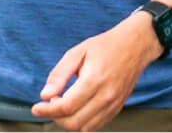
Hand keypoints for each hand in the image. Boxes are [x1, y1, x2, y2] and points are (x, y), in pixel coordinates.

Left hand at [29, 15, 163, 130]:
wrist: (134, 46)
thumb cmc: (106, 46)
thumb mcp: (77, 52)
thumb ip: (59, 74)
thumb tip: (45, 94)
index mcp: (94, 80)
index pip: (66, 107)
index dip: (47, 110)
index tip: (36, 107)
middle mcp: (105, 96)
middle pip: (74, 123)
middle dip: (55, 117)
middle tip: (50, 103)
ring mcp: (113, 105)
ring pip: (85, 128)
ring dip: (68, 122)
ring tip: (63, 106)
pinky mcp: (117, 108)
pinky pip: (96, 126)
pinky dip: (82, 123)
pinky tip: (76, 109)